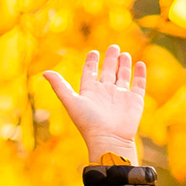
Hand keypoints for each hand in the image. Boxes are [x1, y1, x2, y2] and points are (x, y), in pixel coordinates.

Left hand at [41, 46, 147, 165]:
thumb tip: (44, 72)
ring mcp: (121, 96)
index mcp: (90, 91)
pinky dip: (140, 74)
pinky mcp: (135, 101)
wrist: (109, 139)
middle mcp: (105, 92)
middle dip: (110, 59)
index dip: (91, 62)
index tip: (93, 52)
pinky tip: (140, 64)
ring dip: (124, 65)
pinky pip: (139, 85)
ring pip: (123, 76)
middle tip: (113, 47)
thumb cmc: (88, 122)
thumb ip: (59, 86)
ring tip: (124, 53)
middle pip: (108, 71)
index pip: (90, 72)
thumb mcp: (71, 101)